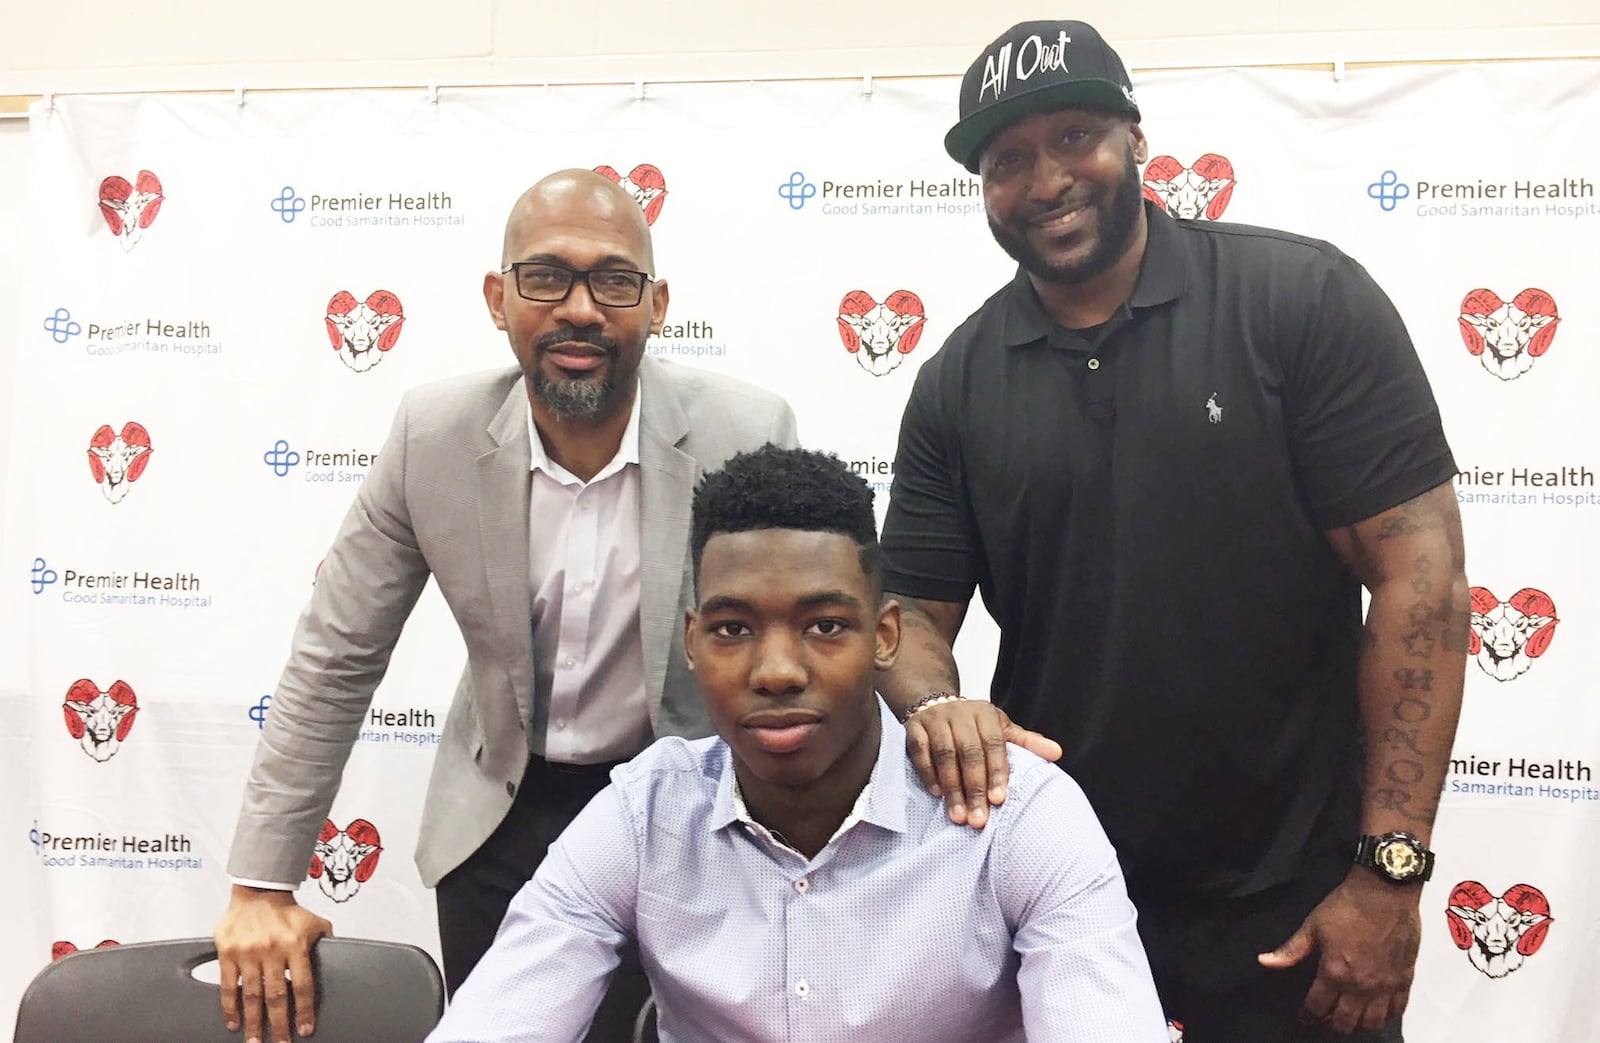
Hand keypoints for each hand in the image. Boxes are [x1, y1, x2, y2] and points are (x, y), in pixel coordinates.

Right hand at [215, 885, 332, 1041]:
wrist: (258, 892)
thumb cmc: (287, 911)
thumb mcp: (314, 923)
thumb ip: (326, 941)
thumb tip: (342, 956)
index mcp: (296, 945)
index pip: (303, 985)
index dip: (305, 1010)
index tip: (305, 1029)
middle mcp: (272, 950)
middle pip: (276, 996)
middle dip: (279, 1024)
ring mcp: (248, 953)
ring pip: (251, 995)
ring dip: (254, 1021)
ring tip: (255, 1041)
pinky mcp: (227, 953)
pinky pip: (228, 985)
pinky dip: (230, 1006)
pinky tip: (234, 1022)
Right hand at [904, 699, 1061, 827]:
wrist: (934, 702)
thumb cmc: (973, 724)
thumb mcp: (1001, 728)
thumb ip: (1026, 742)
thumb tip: (1057, 753)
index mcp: (985, 713)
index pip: (993, 744)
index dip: (996, 773)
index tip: (999, 801)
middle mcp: (960, 714)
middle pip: (968, 753)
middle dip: (974, 788)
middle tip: (978, 819)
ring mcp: (935, 720)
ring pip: (944, 755)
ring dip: (952, 788)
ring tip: (958, 816)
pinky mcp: (914, 728)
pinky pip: (919, 752)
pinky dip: (928, 774)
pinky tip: (937, 795)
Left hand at [1257, 870, 1421, 1033]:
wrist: (1384, 892)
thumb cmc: (1348, 906)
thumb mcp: (1312, 926)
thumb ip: (1291, 950)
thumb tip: (1265, 962)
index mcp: (1335, 973)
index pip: (1317, 1007)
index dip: (1307, 1015)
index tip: (1304, 1016)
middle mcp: (1361, 986)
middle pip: (1344, 1022)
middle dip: (1331, 1023)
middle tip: (1326, 1016)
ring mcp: (1385, 985)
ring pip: (1372, 1022)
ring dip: (1358, 1023)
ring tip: (1350, 1015)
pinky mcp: (1404, 979)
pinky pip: (1398, 1010)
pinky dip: (1386, 1016)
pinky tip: (1377, 1010)